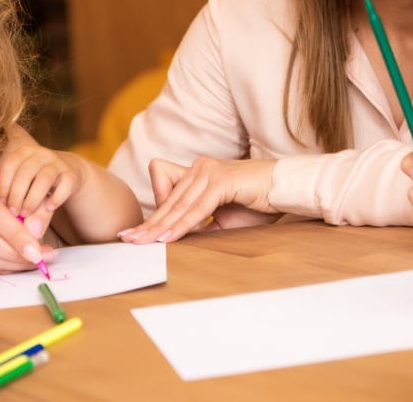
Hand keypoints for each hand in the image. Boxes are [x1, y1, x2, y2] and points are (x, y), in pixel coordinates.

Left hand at [0, 140, 80, 229]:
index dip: (3, 184)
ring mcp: (57, 163)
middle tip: (14, 212)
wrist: (65, 173)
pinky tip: (49, 208)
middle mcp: (40, 154)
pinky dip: (56, 199)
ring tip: (26, 214)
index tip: (1, 202)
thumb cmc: (34, 183)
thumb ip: (16, 202)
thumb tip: (18, 227)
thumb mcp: (22, 188)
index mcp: (22, 152)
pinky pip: (65, 186)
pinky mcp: (72, 175)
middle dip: (17, 195)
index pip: (10, 164)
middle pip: (25, 172)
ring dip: (33, 199)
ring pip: (44, 179)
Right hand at [0, 174, 57, 272]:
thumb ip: (37, 211)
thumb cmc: (16, 196)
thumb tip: (34, 233)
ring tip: (34, 261)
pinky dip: (2, 267)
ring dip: (10, 263)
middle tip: (37, 259)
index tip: (36, 250)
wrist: (0, 202)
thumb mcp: (31, 195)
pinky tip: (19, 263)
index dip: (15, 234)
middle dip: (13, 253)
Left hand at [118, 156, 277, 243]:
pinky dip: (183, 224)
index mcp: (198, 173)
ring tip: (142, 243)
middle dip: (148, 223)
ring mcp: (209, 172)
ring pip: (178, 205)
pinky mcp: (221, 181)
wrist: (285, 189)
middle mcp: (199, 168)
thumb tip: (181, 242)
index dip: (152, 213)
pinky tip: (169, 238)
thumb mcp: (223, 219)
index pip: (167, 193)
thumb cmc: (258, 204)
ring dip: (160, 227)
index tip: (136, 233)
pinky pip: (197, 208)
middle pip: (167, 200)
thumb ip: (202, 225)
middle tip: (127, 240)